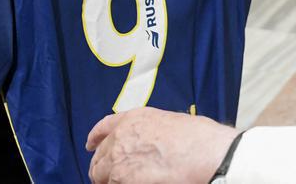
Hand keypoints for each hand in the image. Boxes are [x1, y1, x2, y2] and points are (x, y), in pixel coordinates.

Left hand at [86, 108, 237, 183]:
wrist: (204, 152)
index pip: (104, 126)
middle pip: (99, 156)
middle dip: (101, 166)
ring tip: (118, 183)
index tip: (91, 144)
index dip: (95, 137)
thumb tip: (148, 143)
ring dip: (107, 181)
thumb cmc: (197, 138)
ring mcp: (119, 158)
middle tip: (107, 176)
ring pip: (99, 175)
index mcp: (134, 118)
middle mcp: (121, 136)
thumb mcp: (170, 122)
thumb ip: (150, 131)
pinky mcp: (121, 178)